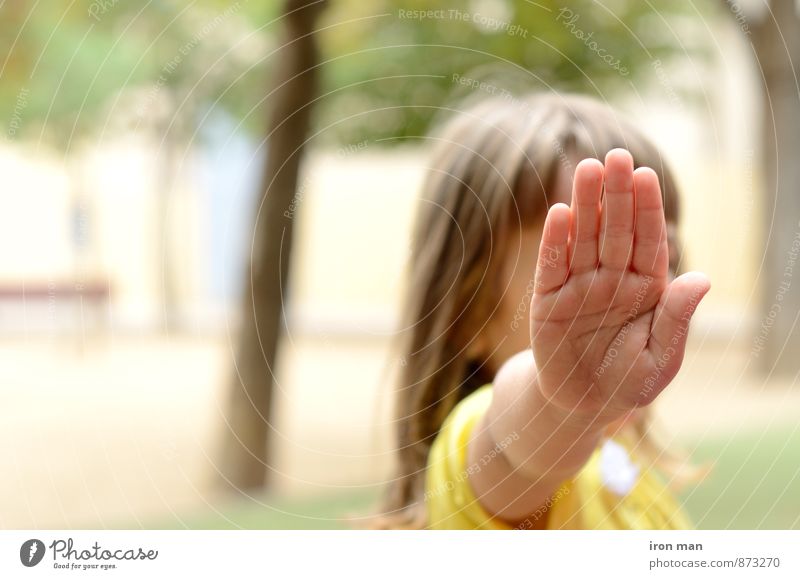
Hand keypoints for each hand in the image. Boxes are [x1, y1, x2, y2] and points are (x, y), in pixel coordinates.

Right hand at [530, 149, 708, 419]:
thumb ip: (676, 319)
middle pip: (614, 230)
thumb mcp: (660, 360)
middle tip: (616, 156)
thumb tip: (701, 279)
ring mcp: (578, 286)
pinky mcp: (548, 300)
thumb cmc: (627, 383)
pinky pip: (553, 266)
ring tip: (586, 169)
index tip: (646, 176)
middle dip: (615, 194)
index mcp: (645, 288)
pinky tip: (560, 213)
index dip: (646, 209)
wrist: (581, 405)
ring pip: (582, 238)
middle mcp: (611, 279)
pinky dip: (556, 242)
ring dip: (585, 205)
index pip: (647, 240)